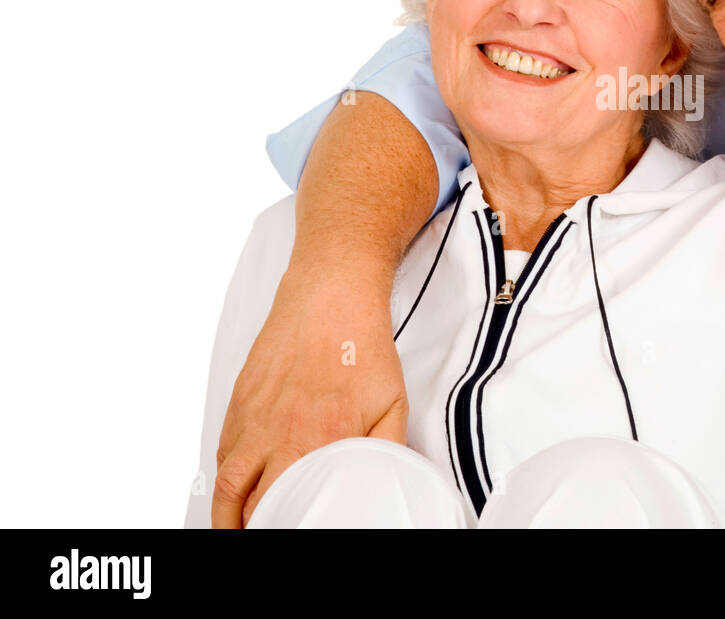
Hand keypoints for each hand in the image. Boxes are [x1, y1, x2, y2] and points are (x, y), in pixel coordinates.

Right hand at [212, 263, 407, 527]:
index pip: (294, 504)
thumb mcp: (393, 402)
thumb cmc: (363, 348)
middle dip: (252, 528)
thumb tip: (389, 483)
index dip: (287, 524)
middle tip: (263, 535)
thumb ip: (389, 450)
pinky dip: (226, 475)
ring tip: (234, 531)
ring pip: (227, 482)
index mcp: (322, 441)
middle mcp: (280, 435)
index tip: (290, 530)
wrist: (331, 296)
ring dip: (226, 514)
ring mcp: (254, 419)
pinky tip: (235, 487)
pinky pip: (224, 450)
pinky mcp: (240, 402)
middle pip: (252, 503)